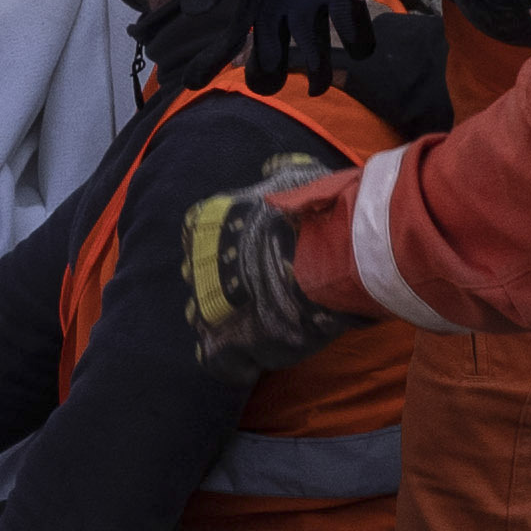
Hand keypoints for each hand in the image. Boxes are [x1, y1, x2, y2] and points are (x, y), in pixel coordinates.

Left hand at [167, 169, 362, 375]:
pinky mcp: (226, 342)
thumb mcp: (299, 179)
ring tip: (260, 329)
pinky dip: (236, 362)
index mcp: (208, 220)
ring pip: (205, 321)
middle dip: (222, 291)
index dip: (222, 252)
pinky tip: (257, 359)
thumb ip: (281, 176)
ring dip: (229, 326)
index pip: (197, 238)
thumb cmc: (321, 213)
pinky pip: (219, 360)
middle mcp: (199, 261)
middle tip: (257, 298)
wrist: (333, 254)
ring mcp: (209, 304)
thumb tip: (274, 168)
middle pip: (201, 281)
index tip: (248, 261)